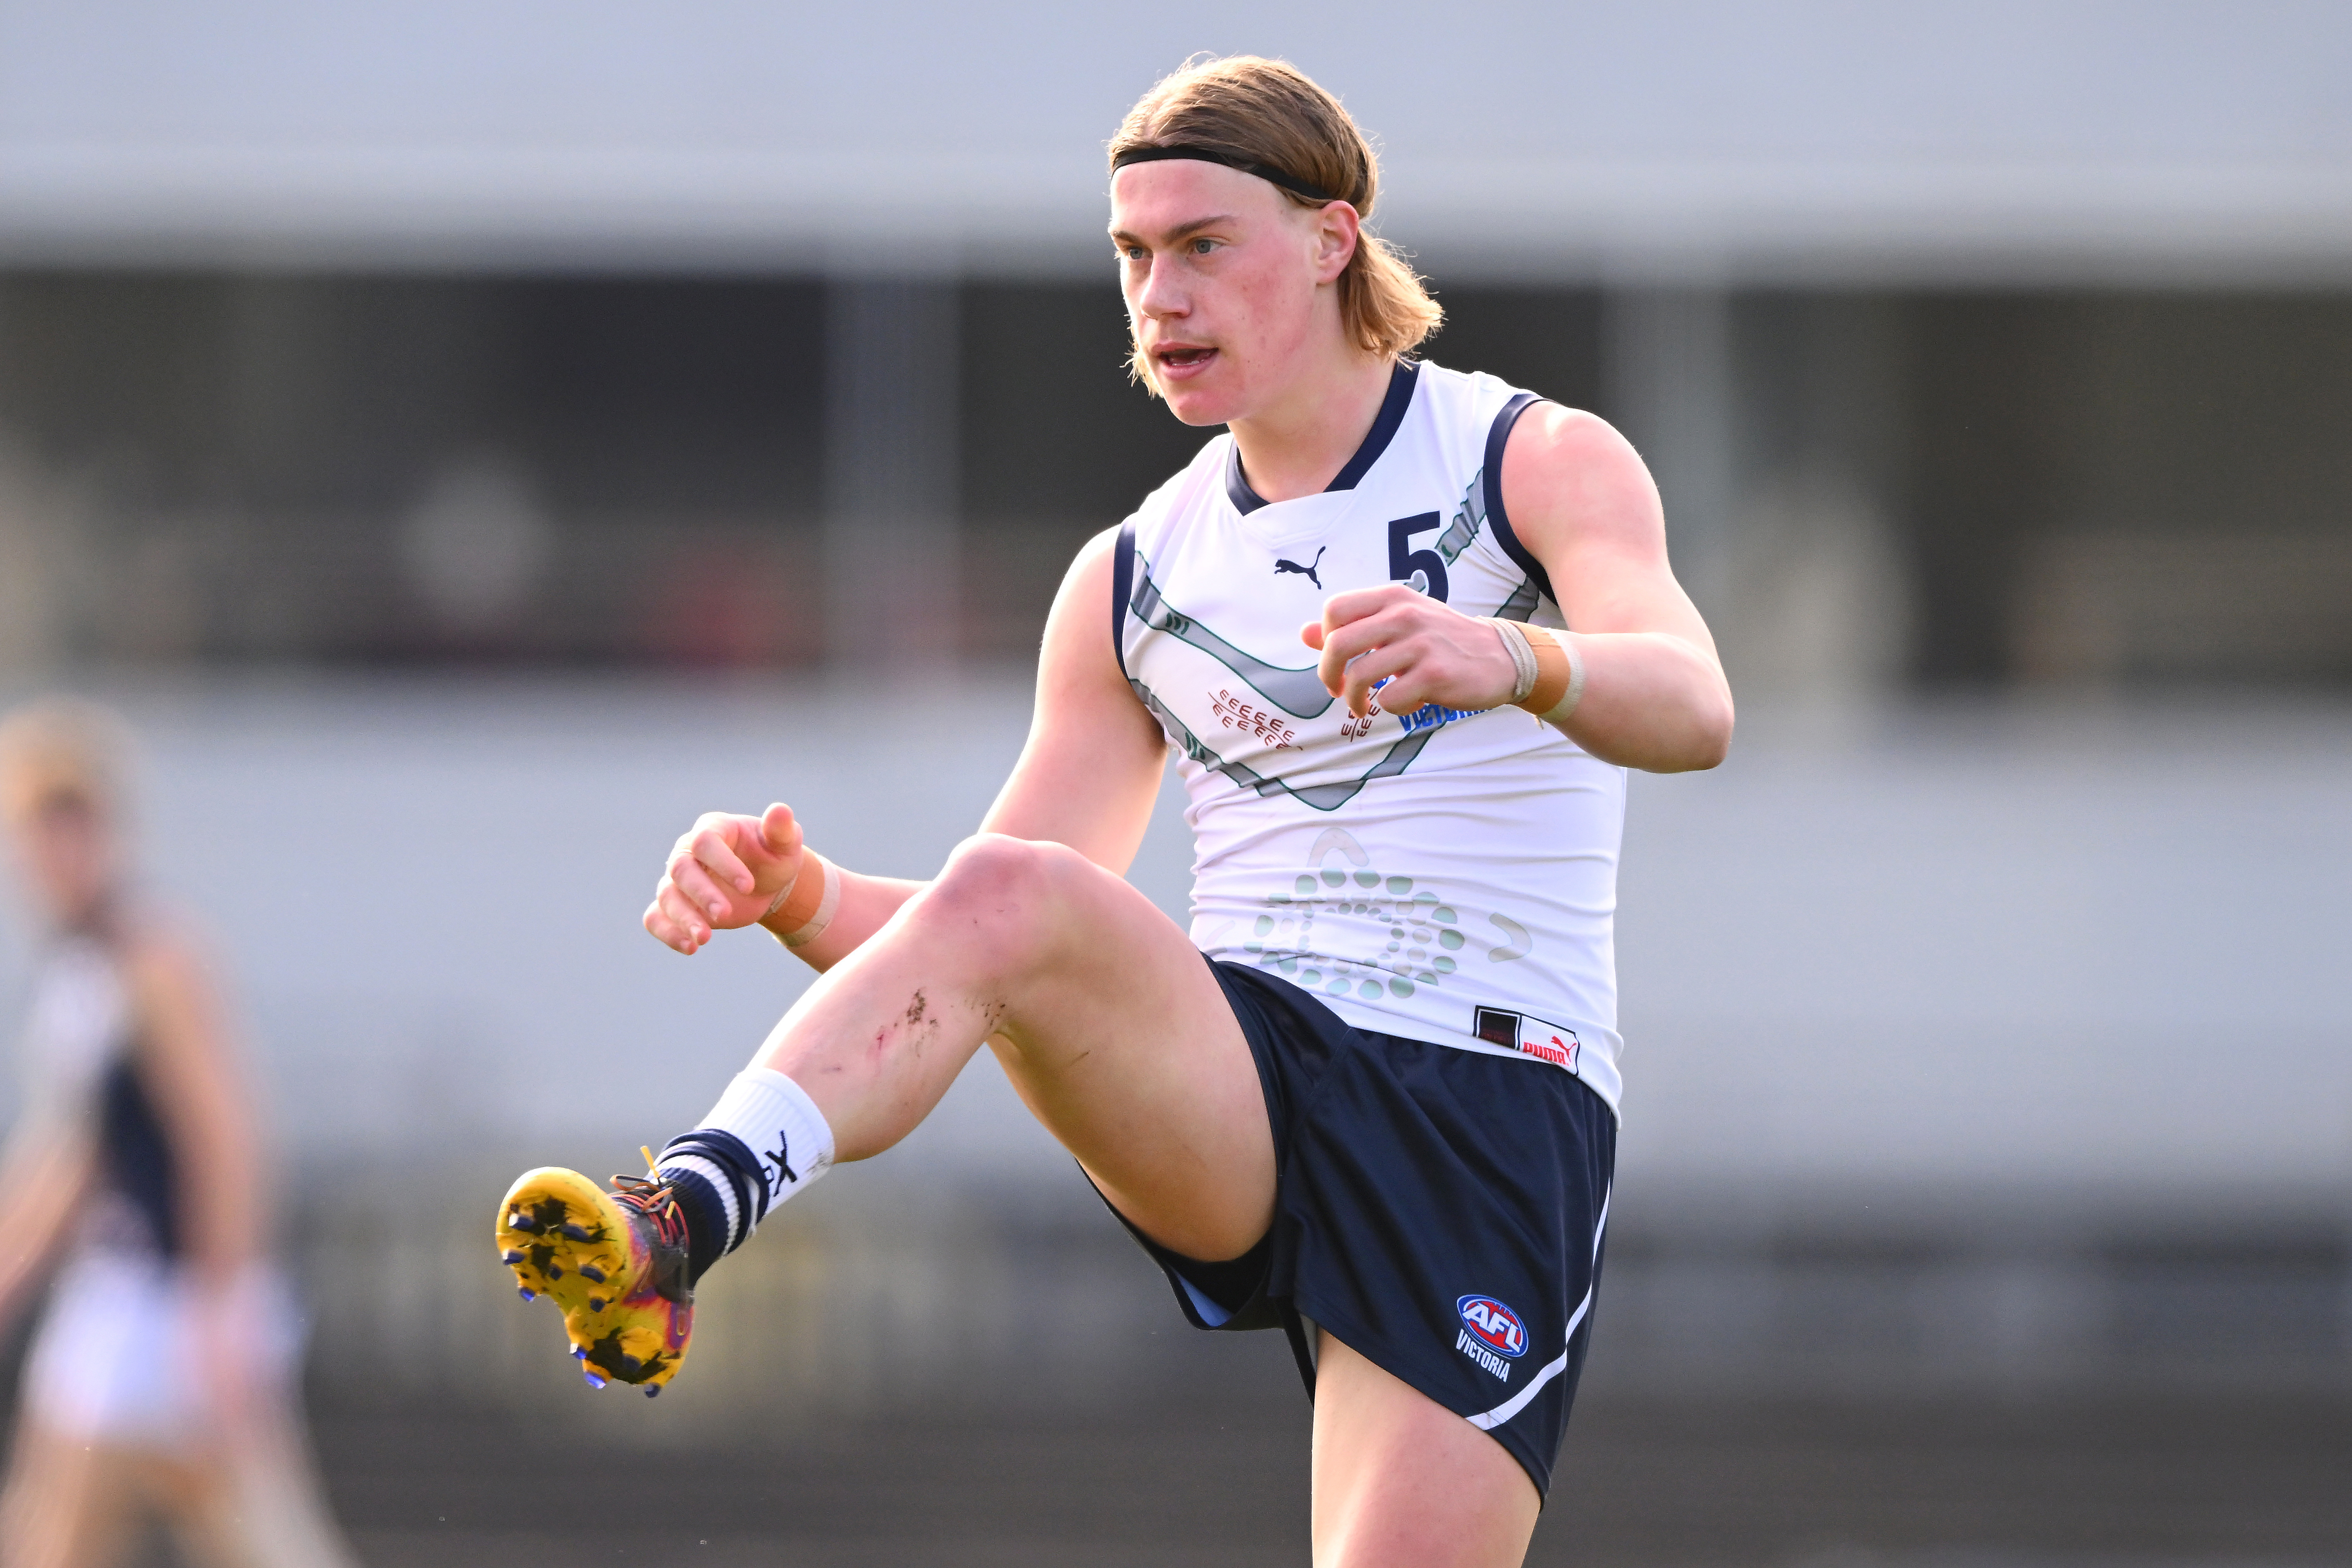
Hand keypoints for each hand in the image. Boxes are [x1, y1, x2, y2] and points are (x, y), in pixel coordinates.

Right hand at [644, 804, 804, 953]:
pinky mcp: (676, 905)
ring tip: (705, 939)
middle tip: (725, 914)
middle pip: (681, 869)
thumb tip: (780, 810)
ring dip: (683, 918)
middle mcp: (688, 852)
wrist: (764, 883)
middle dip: (701, 893)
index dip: (723, 863)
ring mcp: (677, 880)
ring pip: (667, 896)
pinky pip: (656, 917)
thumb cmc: (772, 858)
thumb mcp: (784, 845)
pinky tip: (689, 948)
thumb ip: (781, 830)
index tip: (748, 886)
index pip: (705, 841)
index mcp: (714, 829)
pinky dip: (667, 933)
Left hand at [1301, 585, 1519, 719]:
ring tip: (1365, 707)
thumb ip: (1354, 626)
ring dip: (1355, 700)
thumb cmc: (1440, 641)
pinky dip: (1392, 708)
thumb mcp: (1398, 622)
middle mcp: (1404, 615)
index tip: (1335, 660)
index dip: (1324, 639)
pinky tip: (1408, 701)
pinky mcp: (1436, 674)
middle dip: (1328, 675)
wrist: (1500, 656)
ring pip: (1360, 676)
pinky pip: (1390, 699)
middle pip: (1338, 644)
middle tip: (1337, 691)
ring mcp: (1421, 644)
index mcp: (1392, 597)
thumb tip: (1305, 632)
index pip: (1334, 609)